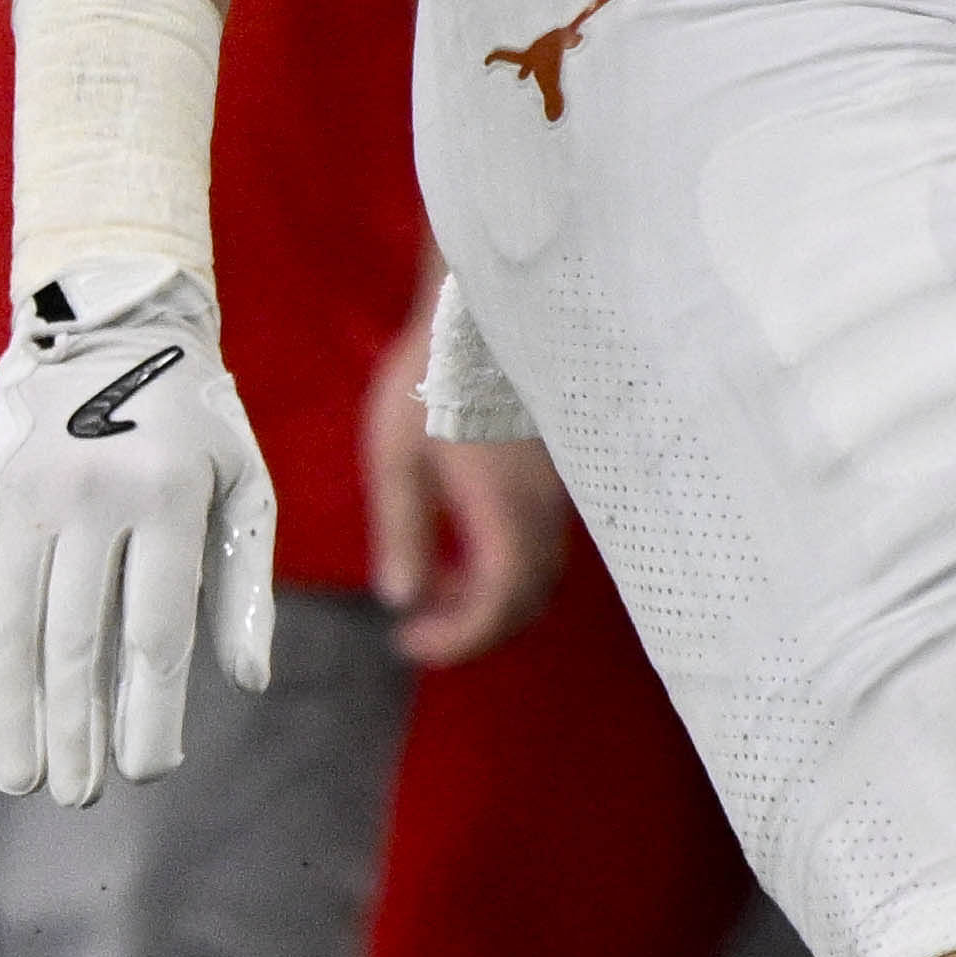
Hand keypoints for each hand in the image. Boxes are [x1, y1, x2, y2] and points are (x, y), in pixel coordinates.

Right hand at [0, 267, 279, 797]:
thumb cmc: (198, 426)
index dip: (149, 708)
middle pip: (76, 639)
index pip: (153, 628)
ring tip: (21, 778)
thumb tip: (245, 681)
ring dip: (15, 711)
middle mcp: (90, 495)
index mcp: (167, 495)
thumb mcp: (245, 488)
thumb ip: (245, 585)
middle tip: (76, 795)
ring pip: (13, 625)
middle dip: (75, 728)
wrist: (113, 327)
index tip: (146, 770)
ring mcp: (27, 495)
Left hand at [357, 320, 570, 668]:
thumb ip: (401, 534)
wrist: (487, 313)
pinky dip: (508, 565)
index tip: (408, 643)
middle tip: (421, 628)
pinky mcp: (558, 474)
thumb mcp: (396, 460)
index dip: (456, 641)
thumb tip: (401, 598)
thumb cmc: (434, 380)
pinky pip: (543, 543)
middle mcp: (544, 515)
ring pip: (541, 574)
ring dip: (493, 598)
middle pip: (526, 602)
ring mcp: (559, 494)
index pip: (494, 608)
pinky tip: (468, 543)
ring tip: (439, 587)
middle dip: (475, 628)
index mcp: (503, 518)